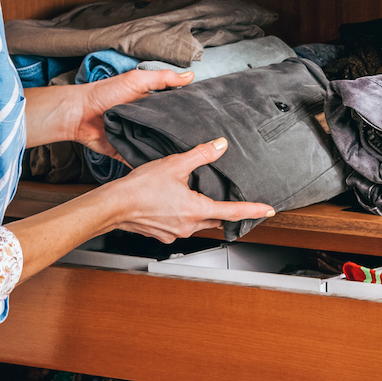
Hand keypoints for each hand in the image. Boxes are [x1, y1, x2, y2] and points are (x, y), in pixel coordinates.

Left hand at [71, 68, 194, 158]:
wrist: (79, 114)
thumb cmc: (104, 93)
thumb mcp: (136, 80)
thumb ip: (162, 78)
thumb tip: (190, 75)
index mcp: (150, 104)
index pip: (174, 109)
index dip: (188, 113)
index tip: (207, 119)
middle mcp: (146, 122)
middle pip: (168, 131)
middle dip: (181, 136)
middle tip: (203, 142)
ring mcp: (137, 138)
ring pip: (158, 147)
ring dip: (168, 151)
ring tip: (189, 158)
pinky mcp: (127, 152)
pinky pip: (143, 160)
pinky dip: (152, 164)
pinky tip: (167, 169)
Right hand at [108, 138, 273, 242]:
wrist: (113, 206)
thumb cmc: (139, 188)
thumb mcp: (174, 165)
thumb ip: (200, 155)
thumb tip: (220, 146)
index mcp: (196, 210)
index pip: (233, 212)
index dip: (253, 210)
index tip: (268, 210)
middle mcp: (188, 226)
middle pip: (217, 220)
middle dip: (226, 212)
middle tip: (234, 203)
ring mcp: (175, 233)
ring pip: (199, 224)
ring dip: (203, 213)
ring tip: (200, 198)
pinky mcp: (162, 234)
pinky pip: (181, 226)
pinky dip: (184, 216)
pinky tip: (175, 204)